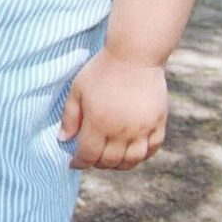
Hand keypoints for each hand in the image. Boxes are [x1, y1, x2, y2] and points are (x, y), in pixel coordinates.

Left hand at [57, 49, 167, 170]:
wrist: (134, 56)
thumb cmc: (101, 71)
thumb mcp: (77, 91)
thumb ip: (70, 117)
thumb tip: (63, 140)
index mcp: (98, 123)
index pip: (88, 155)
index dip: (79, 163)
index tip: (74, 163)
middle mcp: (121, 130)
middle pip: (110, 161)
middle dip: (98, 164)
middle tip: (92, 158)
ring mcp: (143, 128)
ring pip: (133, 160)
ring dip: (120, 165)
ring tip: (112, 159)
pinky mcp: (158, 122)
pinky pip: (153, 148)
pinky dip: (143, 156)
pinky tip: (133, 152)